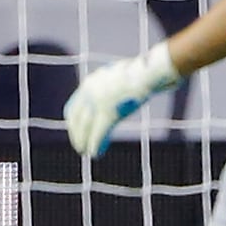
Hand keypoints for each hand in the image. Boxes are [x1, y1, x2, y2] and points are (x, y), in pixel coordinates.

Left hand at [64, 43, 182, 156]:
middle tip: (80, 147)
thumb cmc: (145, 72)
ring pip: (85, 127)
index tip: (77, 131)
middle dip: (77, 134)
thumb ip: (115, 88)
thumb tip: (121, 96)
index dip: (74, 122)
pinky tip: (96, 154)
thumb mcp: (122, 78)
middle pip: (77, 118)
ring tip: (86, 152)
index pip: (74, 107)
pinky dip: (95, 145)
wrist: (151, 71)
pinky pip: (99, 133)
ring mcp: (98, 102)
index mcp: (91, 82)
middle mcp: (90, 92)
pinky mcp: (109, 113)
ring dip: (83, 141)